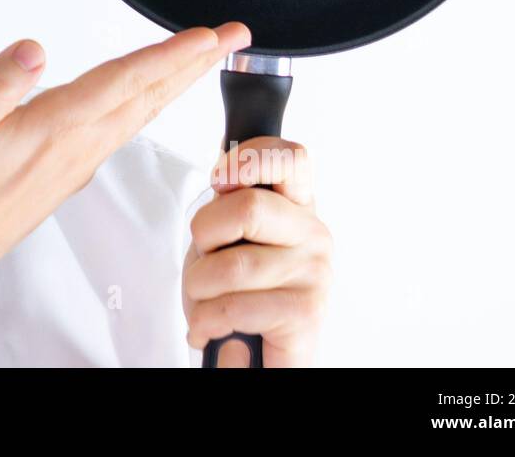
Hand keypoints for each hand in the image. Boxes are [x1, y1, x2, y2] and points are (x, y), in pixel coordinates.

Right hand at [0, 22, 252, 296]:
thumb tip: (33, 50)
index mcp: (51, 127)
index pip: (122, 82)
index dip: (168, 56)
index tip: (208, 37)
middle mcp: (76, 145)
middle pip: (148, 95)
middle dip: (194, 63)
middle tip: (236, 36)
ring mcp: (78, 161)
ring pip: (141, 112)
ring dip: (178, 81)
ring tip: (207, 57)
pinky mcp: (71, 171)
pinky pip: (124, 128)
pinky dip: (150, 103)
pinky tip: (152, 96)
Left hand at [183, 137, 332, 366]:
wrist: (256, 355)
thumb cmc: (239, 291)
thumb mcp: (227, 236)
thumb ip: (228, 201)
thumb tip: (226, 170)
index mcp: (297, 206)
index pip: (290, 158)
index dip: (249, 158)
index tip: (220, 179)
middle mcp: (314, 234)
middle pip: (245, 208)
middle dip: (204, 237)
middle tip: (207, 260)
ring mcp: (315, 273)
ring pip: (229, 265)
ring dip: (199, 289)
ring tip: (208, 302)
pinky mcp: (306, 313)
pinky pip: (233, 307)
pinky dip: (206, 322)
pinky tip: (211, 329)